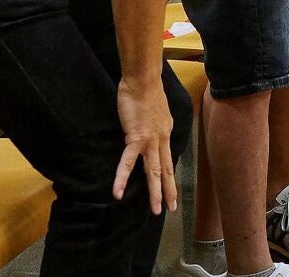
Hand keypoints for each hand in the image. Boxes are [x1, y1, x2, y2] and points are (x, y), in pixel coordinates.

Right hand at [113, 74, 177, 214]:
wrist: (143, 80)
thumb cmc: (145, 88)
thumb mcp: (156, 108)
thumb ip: (155, 121)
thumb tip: (151, 126)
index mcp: (166, 131)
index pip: (168, 157)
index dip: (169, 174)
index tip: (171, 187)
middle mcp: (162, 138)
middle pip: (166, 169)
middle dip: (168, 190)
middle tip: (170, 207)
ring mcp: (150, 140)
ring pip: (153, 171)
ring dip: (155, 192)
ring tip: (156, 210)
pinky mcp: (135, 138)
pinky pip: (127, 162)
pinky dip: (122, 178)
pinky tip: (118, 193)